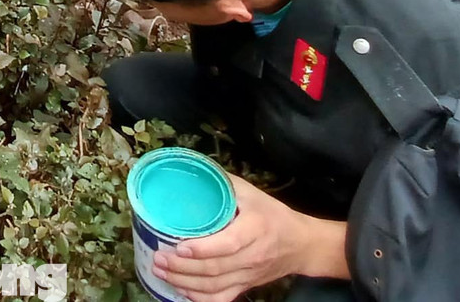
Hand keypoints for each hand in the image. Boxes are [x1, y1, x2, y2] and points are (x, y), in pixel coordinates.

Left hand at [152, 176, 326, 301]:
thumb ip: (223, 183)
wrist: (300, 244)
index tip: (179, 246)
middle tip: (159, 259)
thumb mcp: (251, 192)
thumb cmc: (272, 214)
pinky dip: (200, 298)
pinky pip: (222, 299)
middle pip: (216, 269)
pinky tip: (181, 290)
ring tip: (161, 272)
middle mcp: (253, 256)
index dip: (203, 249)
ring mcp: (249, 275)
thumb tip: (191, 170)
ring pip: (215, 287)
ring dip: (185, 283)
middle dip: (183, 267)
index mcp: (255, 229)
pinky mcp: (246, 286)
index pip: (228, 244)